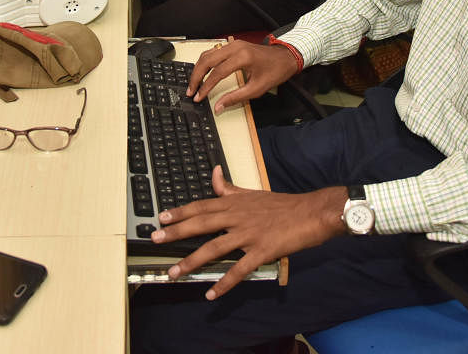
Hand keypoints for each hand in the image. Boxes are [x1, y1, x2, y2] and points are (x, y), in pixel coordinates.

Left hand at [152, 167, 346, 298]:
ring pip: (214, 248)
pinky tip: (212, 293)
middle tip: (155, 239)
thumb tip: (213, 173)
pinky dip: (224, 283)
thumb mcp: (252, 192)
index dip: (180, 212)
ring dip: (192, 261)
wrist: (311, 212)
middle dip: (176, 232)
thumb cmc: (282, 205)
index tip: (161, 217)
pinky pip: (239, 270)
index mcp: (235, 203)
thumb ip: (229, 188)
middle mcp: (237, 217)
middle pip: (201, 224)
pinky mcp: (261, 251)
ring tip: (175, 272)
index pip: (201, 205)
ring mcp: (248, 234)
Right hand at [187, 40, 299, 110]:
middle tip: (190, 91)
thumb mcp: (256, 89)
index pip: (217, 73)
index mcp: (242, 57)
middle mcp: (235, 47)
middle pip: (207, 60)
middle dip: (196, 77)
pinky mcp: (232, 45)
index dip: (206, 87)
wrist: (285, 57)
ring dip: (198, 69)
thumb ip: (235, 98)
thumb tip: (218, 107)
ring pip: (207, 54)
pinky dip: (204, 62)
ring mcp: (233, 44)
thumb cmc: (275, 71)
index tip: (198, 97)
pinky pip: (213, 52)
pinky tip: (201, 73)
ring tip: (193, 84)